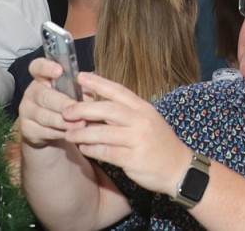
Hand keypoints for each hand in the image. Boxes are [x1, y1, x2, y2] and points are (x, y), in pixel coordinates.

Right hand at [19, 58, 88, 146]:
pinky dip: (60, 133)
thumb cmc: (66, 104)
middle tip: (78, 108)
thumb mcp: (74, 93)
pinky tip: (72, 133)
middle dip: (63, 103)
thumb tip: (92, 91)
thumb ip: (81, 89)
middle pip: (44, 96)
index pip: (37, 67)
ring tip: (81, 124)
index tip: (59, 70)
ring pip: (45, 116)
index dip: (46, 67)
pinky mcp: (27, 129)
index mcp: (42, 78)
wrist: (51, 129)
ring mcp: (26, 111)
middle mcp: (31, 93)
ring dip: (64, 121)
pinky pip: (44, 131)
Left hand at [61, 72, 192, 196]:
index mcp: (144, 108)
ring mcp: (138, 139)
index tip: (80, 77)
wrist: (178, 168)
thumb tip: (96, 101)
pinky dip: (92, 149)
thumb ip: (125, 112)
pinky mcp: (133, 159)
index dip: (99, 83)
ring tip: (68, 134)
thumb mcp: (147, 121)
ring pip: (104, 132)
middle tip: (66, 110)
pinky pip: (106, 152)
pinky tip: (83, 148)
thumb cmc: (159, 143)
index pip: (119, 91)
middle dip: (84, 108)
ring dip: (83, 133)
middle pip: (109, 109)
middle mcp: (142, 121)